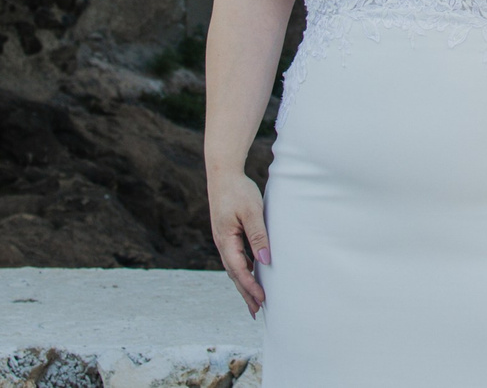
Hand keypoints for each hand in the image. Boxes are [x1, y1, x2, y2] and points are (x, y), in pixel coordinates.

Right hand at [210, 171, 270, 314]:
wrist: (223, 173)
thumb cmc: (238, 191)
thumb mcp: (251, 212)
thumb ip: (258, 235)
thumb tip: (264, 260)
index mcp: (225, 240)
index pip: (239, 270)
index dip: (250, 287)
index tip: (262, 300)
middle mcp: (222, 243)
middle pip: (234, 274)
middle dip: (245, 293)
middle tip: (256, 312)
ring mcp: (223, 239)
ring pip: (234, 267)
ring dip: (243, 284)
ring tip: (254, 300)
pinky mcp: (227, 234)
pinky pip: (235, 257)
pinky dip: (243, 270)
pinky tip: (251, 273)